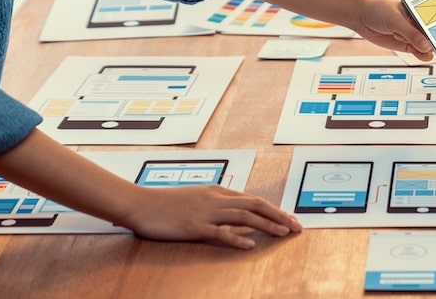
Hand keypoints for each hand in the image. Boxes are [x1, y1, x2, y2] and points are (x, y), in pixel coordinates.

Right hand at [119, 185, 301, 249]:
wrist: (138, 204)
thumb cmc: (164, 203)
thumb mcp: (195, 197)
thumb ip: (214, 201)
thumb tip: (233, 208)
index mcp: (216, 192)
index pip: (252, 199)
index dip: (273, 209)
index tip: (289, 218)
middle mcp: (215, 199)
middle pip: (255, 204)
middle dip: (279, 215)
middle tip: (296, 226)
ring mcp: (205, 212)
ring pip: (244, 215)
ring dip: (267, 224)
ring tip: (283, 233)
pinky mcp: (194, 226)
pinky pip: (220, 232)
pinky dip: (237, 237)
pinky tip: (250, 244)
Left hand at [350, 0, 432, 59]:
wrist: (360, 16)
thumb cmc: (377, 9)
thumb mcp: (395, 20)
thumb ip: (410, 33)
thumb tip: (426, 45)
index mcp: (419, 10)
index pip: (434, 20)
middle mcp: (417, 22)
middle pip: (432, 34)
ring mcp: (411, 34)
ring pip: (425, 45)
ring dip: (427, 49)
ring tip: (429, 52)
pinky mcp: (405, 44)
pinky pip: (417, 51)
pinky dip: (421, 55)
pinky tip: (425, 56)